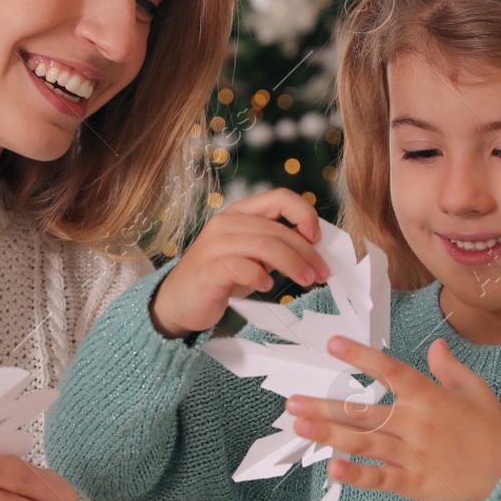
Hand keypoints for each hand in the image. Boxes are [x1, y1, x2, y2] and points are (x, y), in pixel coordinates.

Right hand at [149, 188, 331, 338]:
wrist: (178, 302)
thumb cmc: (220, 277)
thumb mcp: (251, 256)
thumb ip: (275, 247)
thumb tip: (314, 248)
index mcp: (239, 213)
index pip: (279, 198)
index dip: (304, 214)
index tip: (318, 238)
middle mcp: (225, 223)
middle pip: (277, 229)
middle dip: (307, 252)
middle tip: (322, 272)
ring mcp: (214, 245)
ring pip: (265, 246)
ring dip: (292, 265)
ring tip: (306, 281)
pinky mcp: (208, 270)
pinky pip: (243, 268)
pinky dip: (261, 277)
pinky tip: (267, 287)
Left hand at [285, 336, 500, 500]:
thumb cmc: (494, 431)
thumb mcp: (476, 391)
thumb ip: (450, 368)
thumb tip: (436, 345)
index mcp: (429, 397)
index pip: (389, 371)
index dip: (360, 357)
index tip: (332, 345)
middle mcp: (416, 423)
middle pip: (364, 411)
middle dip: (325, 405)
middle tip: (292, 402)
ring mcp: (413, 455)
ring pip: (364, 442)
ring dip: (329, 434)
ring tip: (300, 426)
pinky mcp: (415, 483)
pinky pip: (380, 478)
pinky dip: (356, 475)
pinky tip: (332, 468)